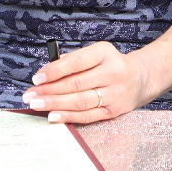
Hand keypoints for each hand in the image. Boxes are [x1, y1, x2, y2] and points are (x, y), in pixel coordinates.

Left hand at [22, 42, 149, 123]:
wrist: (141, 78)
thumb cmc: (110, 64)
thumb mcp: (96, 54)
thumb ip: (73, 61)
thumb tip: (46, 74)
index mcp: (105, 53)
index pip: (76, 62)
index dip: (54, 71)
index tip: (36, 78)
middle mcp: (112, 72)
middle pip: (76, 84)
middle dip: (49, 90)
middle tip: (30, 95)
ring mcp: (115, 93)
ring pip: (80, 101)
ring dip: (55, 104)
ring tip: (36, 104)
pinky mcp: (115, 110)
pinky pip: (88, 115)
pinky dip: (68, 117)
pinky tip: (53, 116)